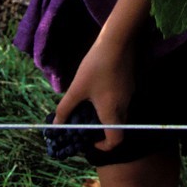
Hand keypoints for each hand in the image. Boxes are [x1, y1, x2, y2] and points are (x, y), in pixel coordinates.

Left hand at [54, 34, 135, 152]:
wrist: (119, 40)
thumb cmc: (96, 66)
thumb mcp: (76, 88)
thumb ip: (65, 108)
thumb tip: (56, 125)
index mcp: (112, 112)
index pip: (115, 140)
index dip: (104, 146)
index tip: (91, 140)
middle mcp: (124, 106)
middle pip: (117, 127)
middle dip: (102, 129)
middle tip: (86, 122)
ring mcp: (130, 93)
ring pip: (119, 112)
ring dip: (106, 114)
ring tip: (90, 103)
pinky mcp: (130, 82)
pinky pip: (121, 100)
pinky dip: (110, 101)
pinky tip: (99, 87)